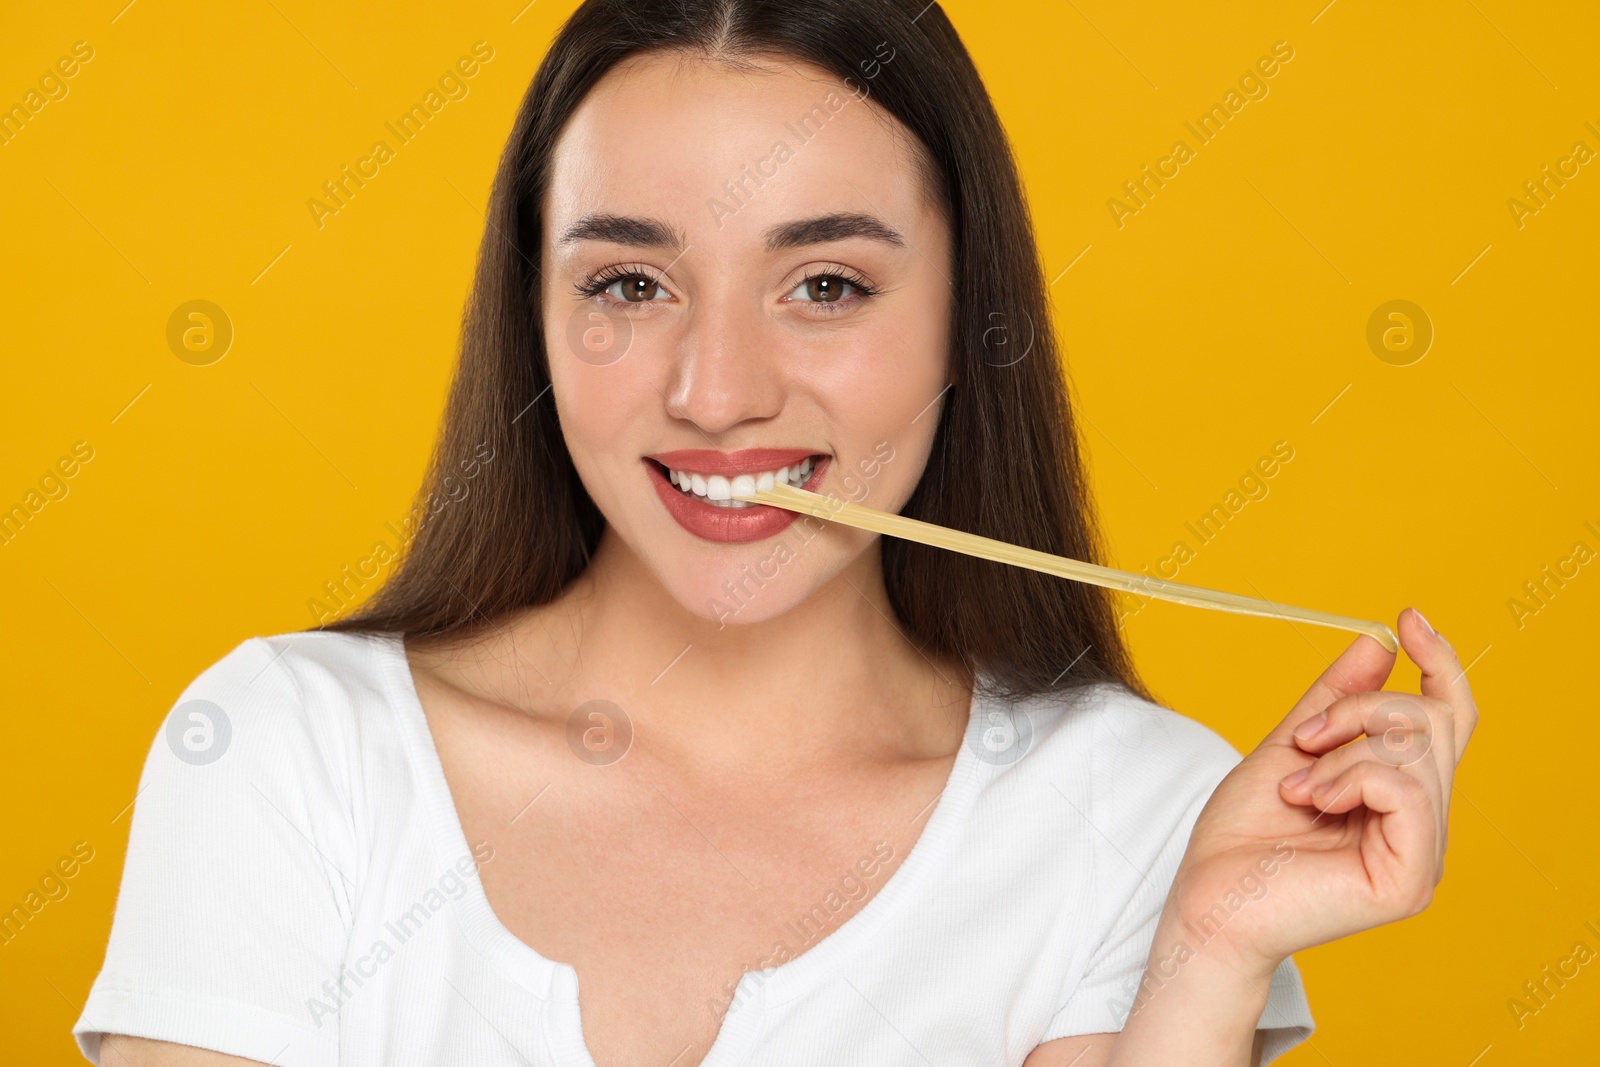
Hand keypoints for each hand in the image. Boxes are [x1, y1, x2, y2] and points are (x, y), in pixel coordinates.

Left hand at [1160, 607, 1478, 976]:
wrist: (1207, 900)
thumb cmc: (1242, 837)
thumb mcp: (1290, 747)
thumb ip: (1335, 700)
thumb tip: (1378, 641)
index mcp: (1404, 797)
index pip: (1449, 719)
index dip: (1439, 662)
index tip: (1407, 618)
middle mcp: (1425, 826)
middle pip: (1435, 722)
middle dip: (1363, 708)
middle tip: (1304, 738)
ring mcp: (1422, 855)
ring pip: (1418, 750)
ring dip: (1344, 749)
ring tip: (1299, 786)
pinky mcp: (1409, 879)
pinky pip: (1406, 790)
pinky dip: (1351, 778)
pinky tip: (1313, 800)